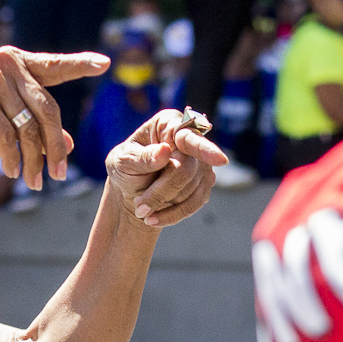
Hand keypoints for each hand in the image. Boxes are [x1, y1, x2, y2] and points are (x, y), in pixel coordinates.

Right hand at [0, 46, 108, 190]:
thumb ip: (32, 124)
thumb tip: (69, 143)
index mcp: (13, 61)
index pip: (52, 65)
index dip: (78, 64)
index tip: (104, 64)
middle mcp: (6, 63)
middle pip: (47, 110)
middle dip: (55, 148)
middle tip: (60, 176)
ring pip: (28, 128)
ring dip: (34, 161)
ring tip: (36, 183)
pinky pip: (6, 136)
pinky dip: (12, 159)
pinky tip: (12, 173)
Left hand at [106, 109, 227, 227]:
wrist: (130, 190)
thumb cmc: (125, 168)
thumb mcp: (122, 161)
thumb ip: (141, 157)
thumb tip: (165, 151)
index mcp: (168, 123)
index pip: (187, 136)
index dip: (203, 149)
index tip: (220, 160)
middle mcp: (190, 139)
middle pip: (186, 170)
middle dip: (161, 192)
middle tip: (139, 206)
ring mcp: (201, 162)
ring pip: (191, 189)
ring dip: (163, 204)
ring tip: (141, 209)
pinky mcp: (204, 183)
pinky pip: (195, 203)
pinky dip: (173, 214)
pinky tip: (155, 218)